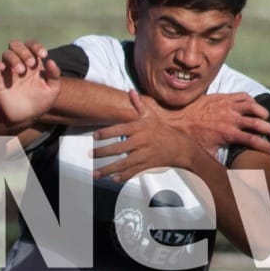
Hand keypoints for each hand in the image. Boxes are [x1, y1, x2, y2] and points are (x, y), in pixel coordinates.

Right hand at [0, 39, 60, 124]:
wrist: (25, 118)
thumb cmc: (40, 103)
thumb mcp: (53, 91)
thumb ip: (55, 75)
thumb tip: (50, 61)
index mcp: (33, 64)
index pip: (32, 46)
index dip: (36, 46)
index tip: (43, 54)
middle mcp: (20, 64)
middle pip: (17, 45)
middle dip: (24, 51)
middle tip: (31, 64)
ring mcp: (9, 71)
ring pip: (7, 54)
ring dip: (14, 59)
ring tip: (21, 71)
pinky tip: (3, 68)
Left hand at [90, 90, 212, 182]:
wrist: (179, 147)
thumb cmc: (162, 130)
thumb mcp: (151, 116)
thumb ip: (139, 104)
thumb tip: (131, 91)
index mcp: (140, 128)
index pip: (120, 129)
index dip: (106, 133)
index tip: (95, 136)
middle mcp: (141, 141)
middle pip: (118, 148)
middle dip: (102, 152)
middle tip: (90, 154)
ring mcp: (144, 155)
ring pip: (123, 163)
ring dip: (108, 169)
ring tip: (96, 173)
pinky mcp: (147, 165)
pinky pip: (133, 172)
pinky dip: (123, 176)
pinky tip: (113, 179)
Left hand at [158, 91, 269, 155]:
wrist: (177, 117)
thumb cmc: (192, 137)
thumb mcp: (206, 154)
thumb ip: (218, 163)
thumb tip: (226, 177)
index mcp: (229, 133)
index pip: (252, 141)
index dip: (265, 146)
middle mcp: (231, 118)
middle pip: (257, 122)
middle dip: (267, 129)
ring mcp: (228, 106)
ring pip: (252, 106)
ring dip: (261, 112)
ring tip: (265, 117)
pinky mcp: (223, 97)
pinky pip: (242, 96)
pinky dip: (250, 100)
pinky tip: (252, 104)